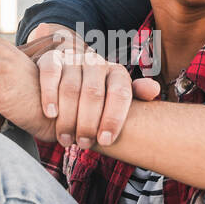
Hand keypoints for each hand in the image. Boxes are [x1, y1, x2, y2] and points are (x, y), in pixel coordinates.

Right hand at [29, 23, 159, 148]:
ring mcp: (73, 59)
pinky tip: (51, 114)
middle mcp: (96, 63)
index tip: (105, 141)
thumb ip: (134, 95)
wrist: (66, 69)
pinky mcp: (51, 58)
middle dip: (88, 123)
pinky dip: (50, 95)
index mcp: (116, 73)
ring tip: (66, 139)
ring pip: (71, 88)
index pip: (120, 93)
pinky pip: (51, 74)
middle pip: (93, 93)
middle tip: (83, 145)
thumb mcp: (116, 94)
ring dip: (68, 117)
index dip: (113, 119)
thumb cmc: (95, 92)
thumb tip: (153, 91)